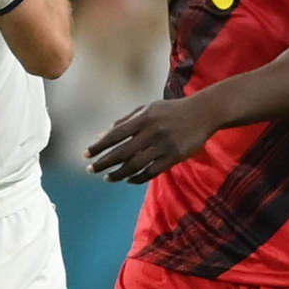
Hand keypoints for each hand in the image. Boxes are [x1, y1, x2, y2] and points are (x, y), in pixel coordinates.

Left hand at [85, 95, 219, 183]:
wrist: (202, 113)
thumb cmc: (170, 110)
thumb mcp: (148, 109)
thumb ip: (126, 121)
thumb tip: (102, 135)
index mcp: (143, 118)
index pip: (115, 134)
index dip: (99, 145)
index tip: (86, 154)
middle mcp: (152, 132)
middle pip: (122, 152)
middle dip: (104, 162)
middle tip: (91, 170)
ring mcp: (163, 145)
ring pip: (135, 165)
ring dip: (118, 174)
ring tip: (107, 178)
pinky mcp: (174, 157)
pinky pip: (151, 172)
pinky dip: (137, 178)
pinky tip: (128, 179)